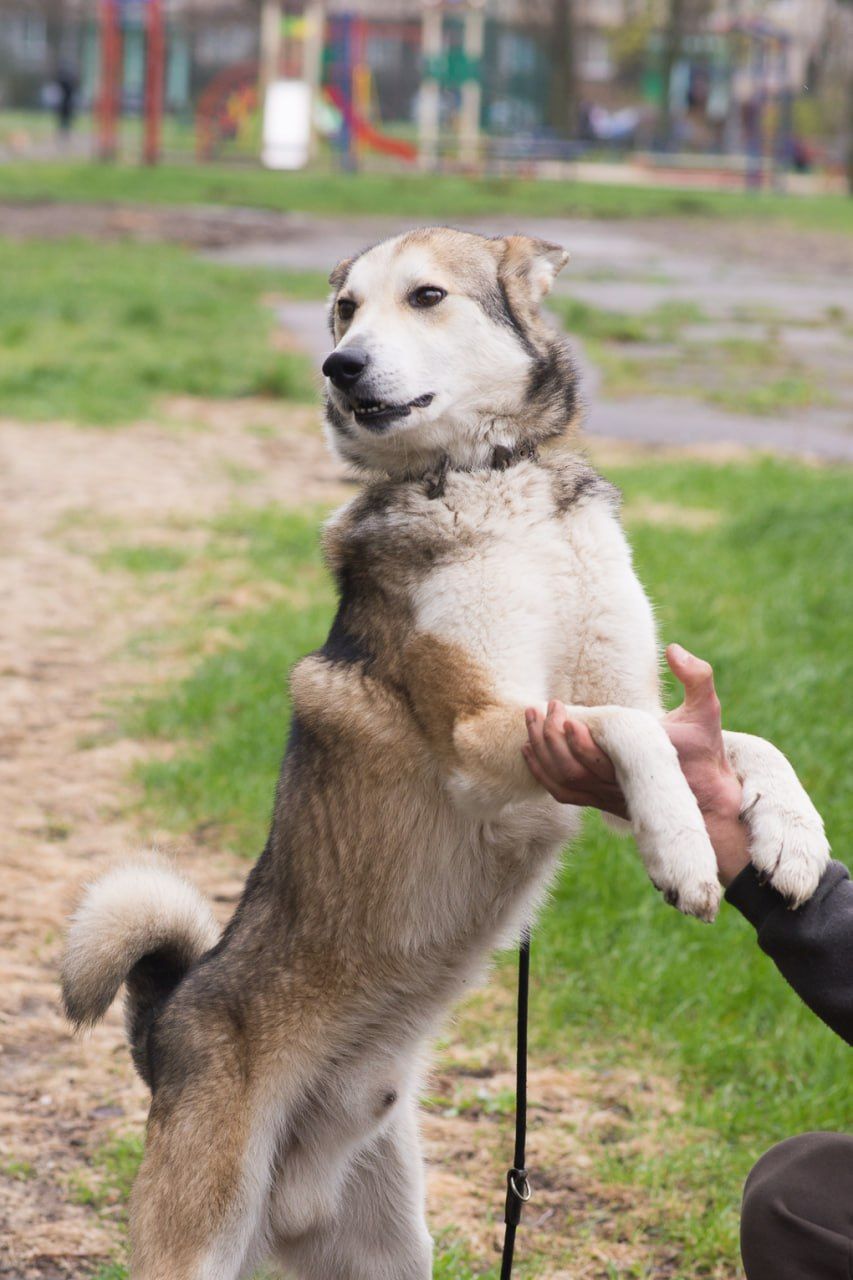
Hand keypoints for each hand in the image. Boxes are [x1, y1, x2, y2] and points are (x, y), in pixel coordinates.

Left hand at [523, 645, 751, 886]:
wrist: (705, 799)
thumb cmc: (703, 751)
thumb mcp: (707, 711)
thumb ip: (698, 677)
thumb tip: (674, 650)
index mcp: (641, 760)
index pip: (599, 756)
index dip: (576, 739)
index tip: (564, 711)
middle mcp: (619, 782)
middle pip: (570, 768)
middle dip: (551, 737)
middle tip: (545, 707)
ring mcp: (606, 795)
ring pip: (562, 780)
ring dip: (541, 750)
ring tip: (531, 718)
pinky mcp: (598, 800)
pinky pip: (561, 792)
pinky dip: (541, 772)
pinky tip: (529, 748)